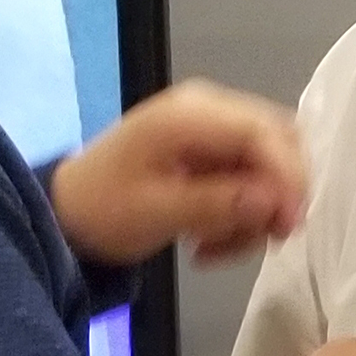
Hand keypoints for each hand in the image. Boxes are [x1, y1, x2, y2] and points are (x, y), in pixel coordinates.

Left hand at [49, 78, 306, 265]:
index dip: (286, 176)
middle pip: (277, 141)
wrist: (64, 214)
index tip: (290, 224)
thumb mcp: (157, 212)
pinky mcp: (215, 148)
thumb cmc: (103, 210)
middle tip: (266, 239)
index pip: (262, 132)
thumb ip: (219, 203)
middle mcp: (211, 108)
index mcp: (192, 114)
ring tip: (220, 247)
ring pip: (270, 162)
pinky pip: (251, 175)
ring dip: (258, 209)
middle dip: (277, 193)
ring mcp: (214, 127)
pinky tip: (212, 238)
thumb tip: (276, 203)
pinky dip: (243, 210)